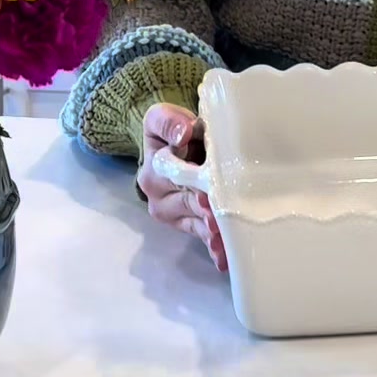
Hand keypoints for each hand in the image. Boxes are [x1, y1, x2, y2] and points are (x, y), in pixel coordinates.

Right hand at [137, 103, 226, 270]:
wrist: (173, 143)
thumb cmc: (171, 129)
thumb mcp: (161, 117)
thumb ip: (169, 122)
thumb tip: (182, 132)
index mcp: (153, 169)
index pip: (175, 177)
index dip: (192, 187)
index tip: (206, 197)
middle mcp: (159, 196)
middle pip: (188, 204)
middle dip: (205, 213)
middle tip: (221, 223)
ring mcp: (172, 213)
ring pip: (195, 223)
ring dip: (210, 233)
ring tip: (223, 244)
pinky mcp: (185, 223)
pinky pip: (199, 234)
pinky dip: (211, 246)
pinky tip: (222, 258)